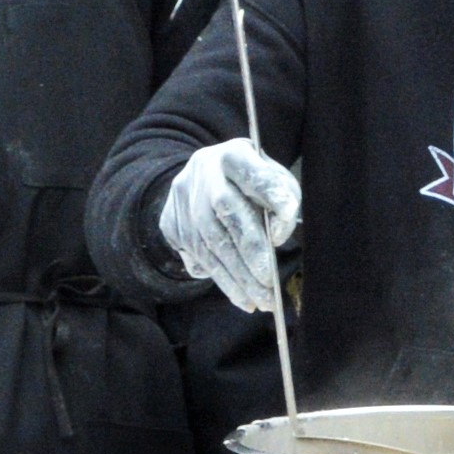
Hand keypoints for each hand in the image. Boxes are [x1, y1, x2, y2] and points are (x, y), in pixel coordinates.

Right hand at [159, 136, 300, 314]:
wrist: (206, 176)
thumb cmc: (253, 182)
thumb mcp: (275, 180)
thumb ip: (282, 200)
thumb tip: (273, 238)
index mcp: (234, 153)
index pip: (256, 176)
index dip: (273, 205)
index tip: (283, 237)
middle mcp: (203, 171)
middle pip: (225, 212)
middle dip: (250, 254)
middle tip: (269, 286)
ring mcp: (182, 196)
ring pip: (207, 241)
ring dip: (236, 277)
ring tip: (259, 301)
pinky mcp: (170, 220)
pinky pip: (194, 255)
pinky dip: (221, 280)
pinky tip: (241, 296)